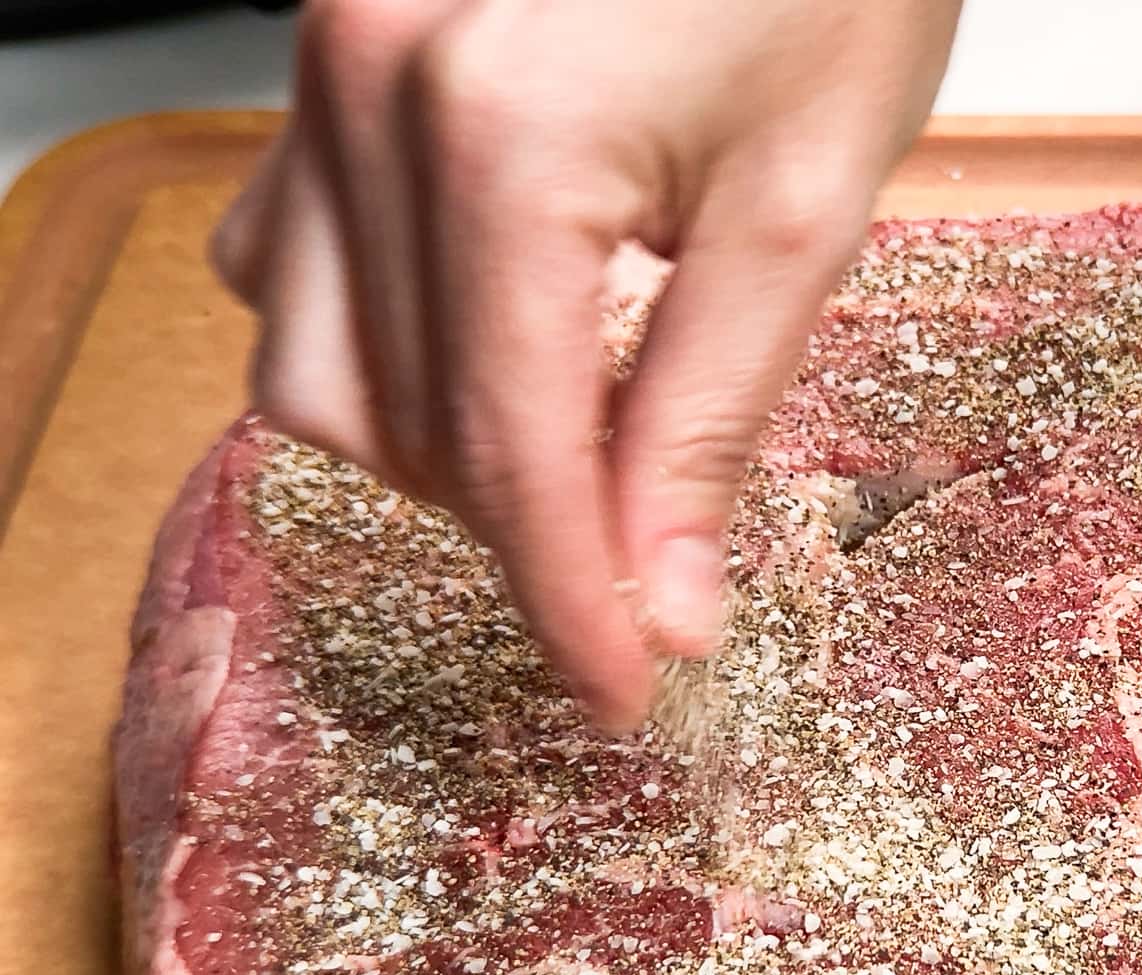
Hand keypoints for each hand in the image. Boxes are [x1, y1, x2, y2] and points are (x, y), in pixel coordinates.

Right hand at [212, 0, 961, 731]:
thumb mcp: (799, 207)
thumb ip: (707, 422)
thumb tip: (661, 607)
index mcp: (498, 138)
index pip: (513, 458)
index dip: (568, 604)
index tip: (619, 693)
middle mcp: (366, 97)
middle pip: (406, 431)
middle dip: (522, 532)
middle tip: (634, 566)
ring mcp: (321, 70)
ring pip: (311, 367)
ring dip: (436, 455)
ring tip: (566, 450)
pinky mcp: (324, 62)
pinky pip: (289, 267)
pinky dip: (374, 350)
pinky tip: (478, 344)